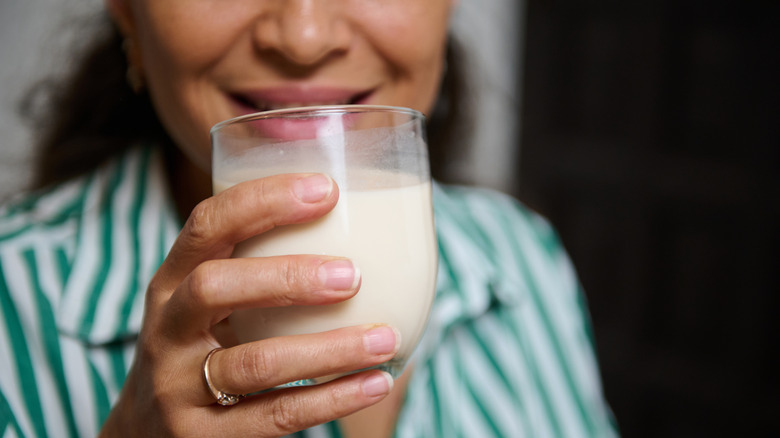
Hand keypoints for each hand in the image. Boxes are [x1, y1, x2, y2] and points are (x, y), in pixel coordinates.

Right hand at [100, 173, 399, 436]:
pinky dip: (333, 398)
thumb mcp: (205, 307)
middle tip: (353, 275)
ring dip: (330, 349)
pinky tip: (376, 382)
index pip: (206, 225)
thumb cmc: (199, 351)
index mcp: (170, 283)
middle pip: (214, 287)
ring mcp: (177, 388)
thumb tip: (357, 231)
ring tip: (386, 338)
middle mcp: (165, 330)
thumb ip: (253, 271)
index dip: (262, 202)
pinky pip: (276, 416)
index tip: (325, 190)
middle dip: (287, 276)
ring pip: (256, 363)